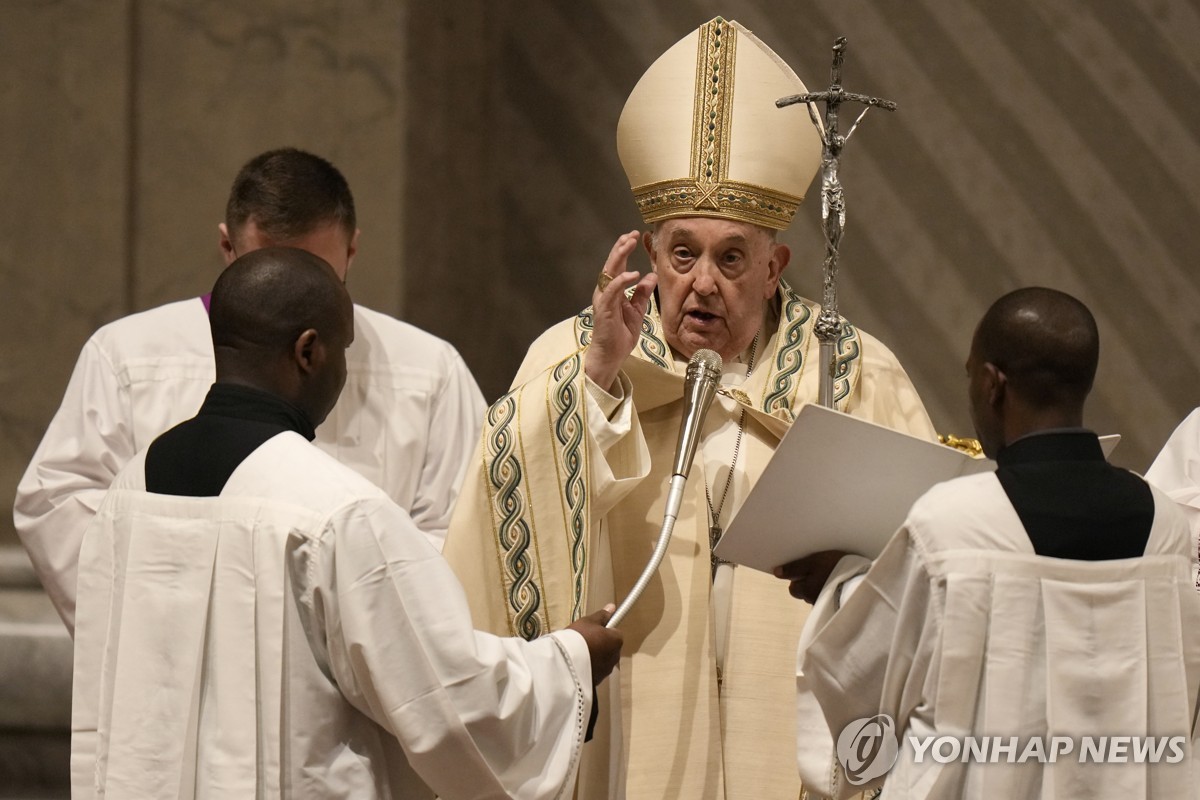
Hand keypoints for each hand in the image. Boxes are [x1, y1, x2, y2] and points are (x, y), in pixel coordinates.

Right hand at [565, 603, 623, 683]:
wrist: (567, 663)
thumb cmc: (579, 637)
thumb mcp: (588, 621)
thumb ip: (602, 615)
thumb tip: (612, 607)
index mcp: (617, 640)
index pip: (615, 633)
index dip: (604, 630)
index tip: (592, 630)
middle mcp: (616, 656)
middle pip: (610, 647)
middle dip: (600, 644)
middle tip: (583, 640)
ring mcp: (607, 670)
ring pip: (603, 660)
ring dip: (595, 656)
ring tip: (578, 653)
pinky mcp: (598, 681)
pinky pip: (595, 670)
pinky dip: (589, 667)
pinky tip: (577, 664)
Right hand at [584, 231, 657, 391]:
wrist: (612, 355)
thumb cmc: (621, 334)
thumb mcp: (637, 310)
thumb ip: (642, 293)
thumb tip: (652, 275)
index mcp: (612, 290)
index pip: (617, 265)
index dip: (624, 249)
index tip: (634, 236)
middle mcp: (605, 291)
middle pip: (611, 264)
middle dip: (621, 247)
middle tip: (631, 234)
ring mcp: (603, 299)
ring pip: (609, 272)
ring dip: (619, 256)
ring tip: (629, 244)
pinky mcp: (604, 309)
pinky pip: (612, 290)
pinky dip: (622, 281)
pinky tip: (632, 274)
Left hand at [773, 550, 849, 604]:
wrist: (861, 580)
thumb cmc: (835, 569)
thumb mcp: (812, 562)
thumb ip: (794, 568)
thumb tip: (776, 572)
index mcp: (804, 590)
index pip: (793, 588)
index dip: (797, 578)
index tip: (806, 567)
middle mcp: (813, 600)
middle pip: (805, 592)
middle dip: (809, 582)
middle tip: (819, 569)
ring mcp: (826, 604)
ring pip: (817, 594)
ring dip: (821, 586)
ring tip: (832, 573)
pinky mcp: (838, 603)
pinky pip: (830, 597)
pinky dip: (832, 590)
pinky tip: (839, 582)